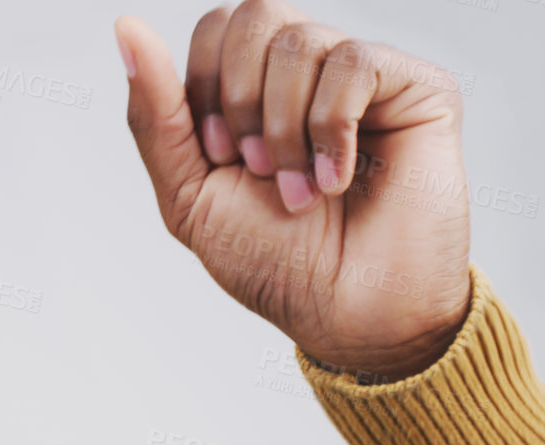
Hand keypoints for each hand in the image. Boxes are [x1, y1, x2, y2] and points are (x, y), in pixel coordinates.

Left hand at [115, 2, 472, 381]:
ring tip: (300, 191)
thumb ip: (155, 115)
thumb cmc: (275, 264)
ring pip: (300, 39)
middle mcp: (311, 73)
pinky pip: (355, 62)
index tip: (220, 157)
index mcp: (256, 90)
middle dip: (238, 100)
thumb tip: (125, 28)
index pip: (216, 29)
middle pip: (253, 14)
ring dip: (284, 130)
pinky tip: (339, 178)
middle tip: (257, 169)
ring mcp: (365, 78)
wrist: (344, 315)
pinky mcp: (418, 88)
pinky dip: (331, 129)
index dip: (203, 89)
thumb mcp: (189, 194)